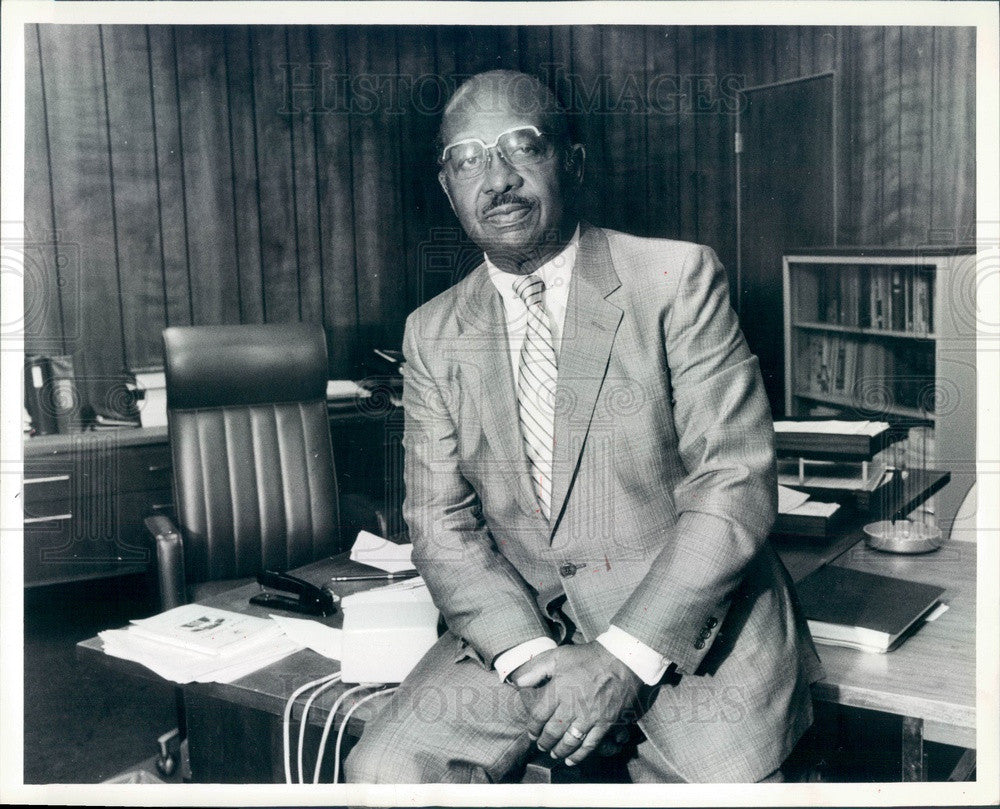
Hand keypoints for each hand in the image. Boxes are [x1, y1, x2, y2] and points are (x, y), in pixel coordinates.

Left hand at [513, 642, 640, 764]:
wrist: (622, 659)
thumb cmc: (588, 657)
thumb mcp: (558, 655)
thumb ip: (535, 669)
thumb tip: (517, 681)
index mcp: (559, 690)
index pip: (539, 716)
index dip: (532, 727)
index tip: (531, 732)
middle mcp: (572, 706)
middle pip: (552, 731)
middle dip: (544, 741)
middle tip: (541, 746)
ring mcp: (590, 717)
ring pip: (569, 741)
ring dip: (559, 750)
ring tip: (553, 754)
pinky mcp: (605, 723)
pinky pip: (590, 744)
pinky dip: (579, 755)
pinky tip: (572, 760)